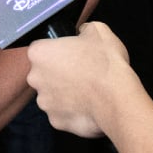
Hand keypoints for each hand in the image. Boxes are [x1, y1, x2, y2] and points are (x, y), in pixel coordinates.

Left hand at [27, 21, 127, 137]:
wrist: (118, 99)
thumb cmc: (105, 62)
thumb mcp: (98, 31)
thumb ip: (84, 29)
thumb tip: (82, 33)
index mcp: (38, 53)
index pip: (42, 50)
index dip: (58, 52)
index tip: (74, 56)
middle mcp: (34, 78)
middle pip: (44, 74)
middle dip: (59, 75)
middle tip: (82, 75)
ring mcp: (44, 102)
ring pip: (52, 96)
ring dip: (65, 95)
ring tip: (88, 93)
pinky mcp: (56, 122)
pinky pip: (63, 115)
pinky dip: (73, 112)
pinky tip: (89, 108)